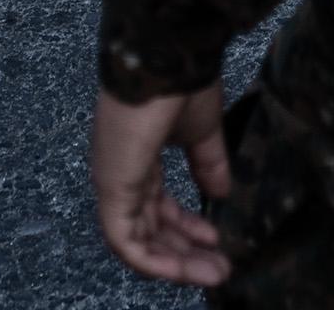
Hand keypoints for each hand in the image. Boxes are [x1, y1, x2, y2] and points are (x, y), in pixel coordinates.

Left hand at [90, 85, 231, 287]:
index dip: (186, 227)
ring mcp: (114, 181)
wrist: (165, 59)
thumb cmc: (180, 85)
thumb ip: (208, 164)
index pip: (157, 205)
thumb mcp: (201, 132)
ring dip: (175, 263)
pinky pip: (125, 241)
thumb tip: (221, 192)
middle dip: (185, 253)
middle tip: (220, 268)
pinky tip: (182, 271)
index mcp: (139, 157)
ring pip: (137, 241)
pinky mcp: (112, 189)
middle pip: (149, 228)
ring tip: (213, 273)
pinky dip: (153, 261)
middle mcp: (122, 173)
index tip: (217, 240)